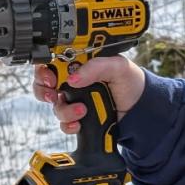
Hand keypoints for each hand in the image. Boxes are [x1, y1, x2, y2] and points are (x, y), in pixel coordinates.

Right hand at [31, 56, 146, 134]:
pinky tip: (80, 123)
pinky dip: (68, 124)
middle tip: (54, 94)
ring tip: (82, 110)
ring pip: (54, 105)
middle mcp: (73, 80)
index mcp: (80, 63)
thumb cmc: (131, 83)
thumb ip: (97, 67)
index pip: (53, 60)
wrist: (140, 110)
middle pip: (44, 83)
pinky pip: (63, 123)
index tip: (50, 77)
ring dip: (64, 110)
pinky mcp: (78, 117)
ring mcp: (74, 99)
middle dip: (44, 90)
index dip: (45, 68)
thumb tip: (73, 78)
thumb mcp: (118, 67)